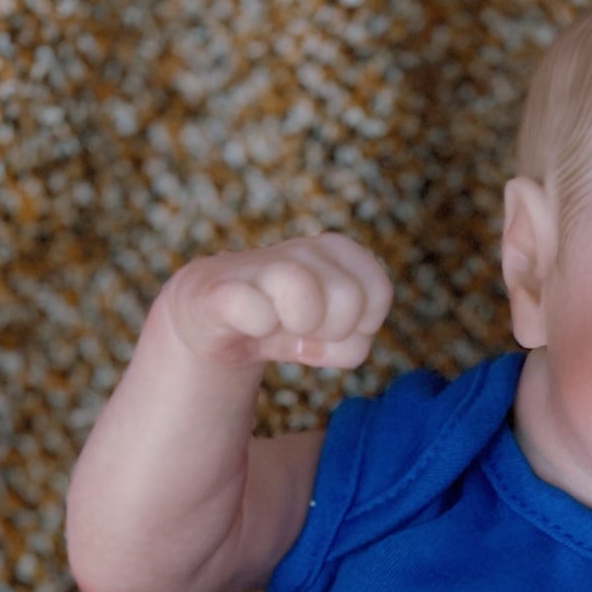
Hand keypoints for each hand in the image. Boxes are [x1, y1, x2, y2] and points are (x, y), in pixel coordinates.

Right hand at [158, 232, 393, 371]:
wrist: (212, 319)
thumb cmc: (282, 324)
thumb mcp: (330, 336)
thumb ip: (352, 343)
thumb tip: (346, 341)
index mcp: (336, 251)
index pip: (380, 292)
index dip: (363, 326)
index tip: (336, 328)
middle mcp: (304, 248)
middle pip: (349, 299)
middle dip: (333, 331)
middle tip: (305, 331)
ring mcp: (260, 265)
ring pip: (305, 298)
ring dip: (299, 329)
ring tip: (279, 327)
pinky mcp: (219, 291)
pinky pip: (254, 309)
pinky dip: (259, 326)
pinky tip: (251, 327)